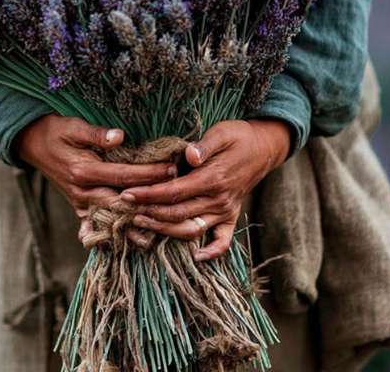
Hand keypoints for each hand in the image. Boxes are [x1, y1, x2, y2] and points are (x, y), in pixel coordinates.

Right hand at [12, 115, 177, 239]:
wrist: (32, 145)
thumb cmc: (55, 132)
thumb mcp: (73, 127)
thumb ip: (96, 134)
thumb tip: (119, 136)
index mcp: (83, 172)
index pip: (124, 175)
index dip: (149, 173)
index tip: (171, 169)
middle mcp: (82, 192)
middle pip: (124, 200)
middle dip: (150, 198)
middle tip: (175, 195)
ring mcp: (80, 203)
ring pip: (114, 218)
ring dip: (137, 223)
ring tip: (163, 227)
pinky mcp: (79, 208)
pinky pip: (101, 224)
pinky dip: (118, 232)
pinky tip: (138, 238)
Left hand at [120, 119, 291, 260]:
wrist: (264, 148)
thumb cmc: (238, 136)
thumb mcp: (222, 132)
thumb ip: (205, 145)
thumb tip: (190, 154)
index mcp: (213, 178)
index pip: (174, 192)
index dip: (149, 194)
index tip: (128, 193)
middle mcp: (219, 199)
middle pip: (178, 214)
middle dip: (149, 213)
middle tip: (125, 210)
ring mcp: (226, 211)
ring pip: (192, 229)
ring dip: (166, 231)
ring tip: (142, 224)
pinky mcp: (232, 216)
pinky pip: (223, 241)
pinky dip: (211, 253)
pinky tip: (195, 258)